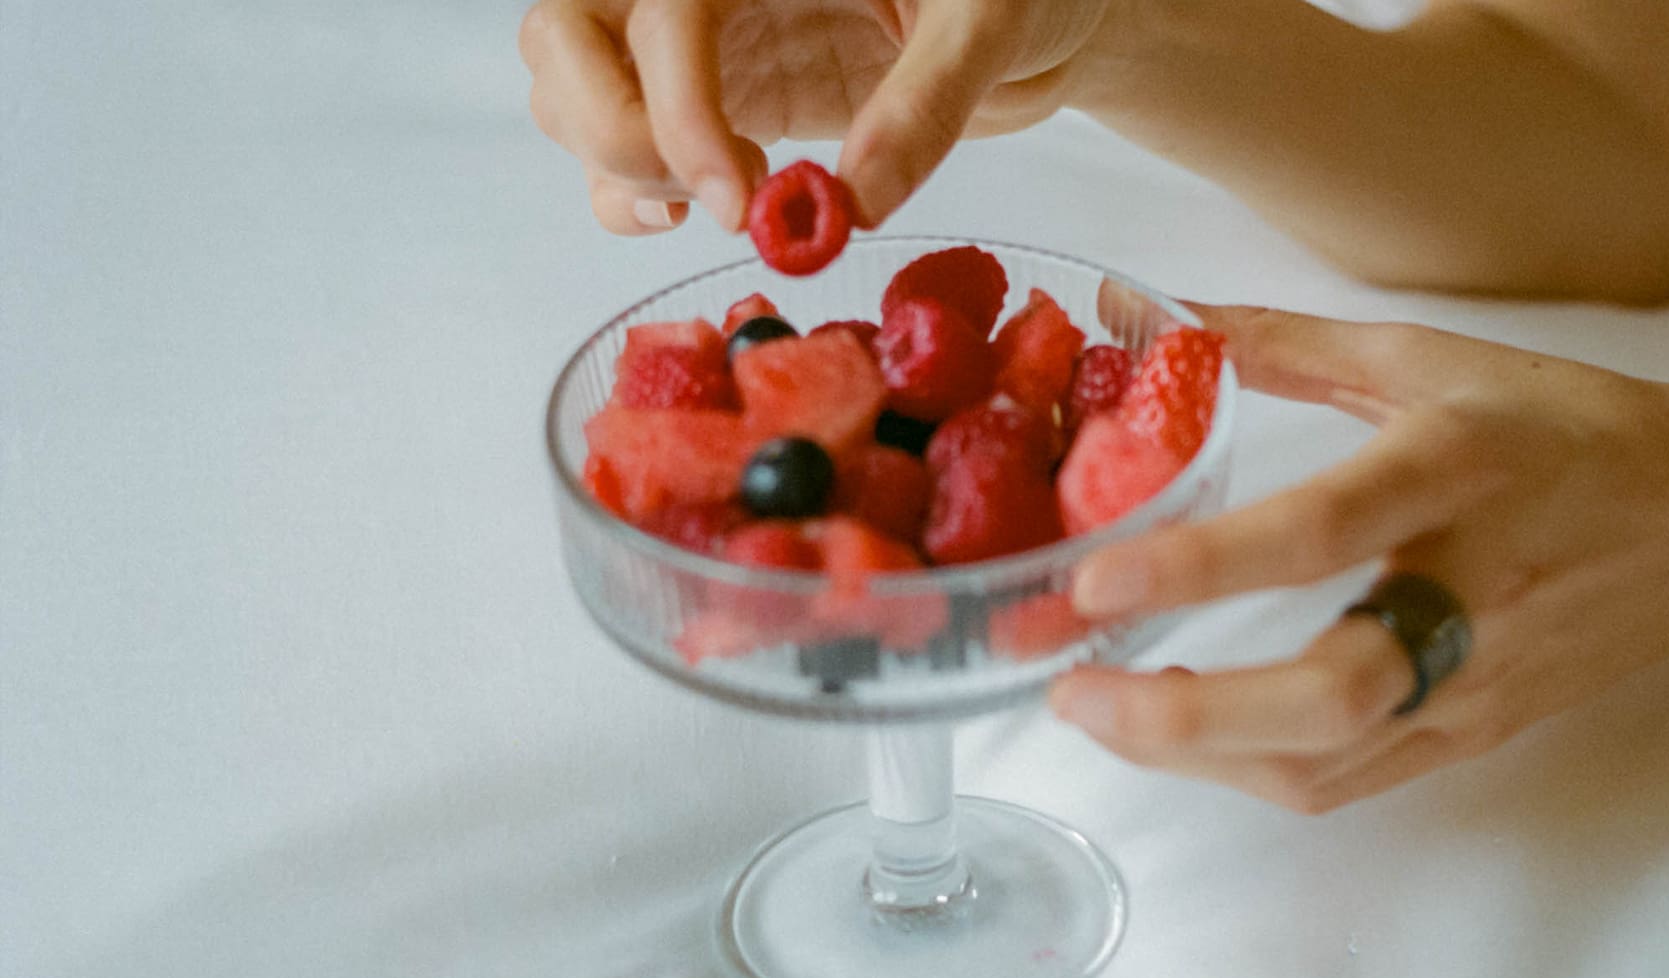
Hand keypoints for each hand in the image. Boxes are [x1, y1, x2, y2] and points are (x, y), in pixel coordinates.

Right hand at [518, 0, 1109, 233]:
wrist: (1046, 16)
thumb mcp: (991, 20)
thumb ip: (927, 100)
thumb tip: (853, 199)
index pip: (661, 9)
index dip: (677, 105)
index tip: (737, 195)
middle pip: (565, 32)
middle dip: (610, 128)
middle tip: (707, 200)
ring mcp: (705, 38)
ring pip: (571, 85)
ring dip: (616, 164)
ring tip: (726, 204)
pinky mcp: (718, 95)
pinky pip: (624, 140)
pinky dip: (630, 190)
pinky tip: (711, 210)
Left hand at [1047, 305, 1668, 812]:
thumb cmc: (1567, 430)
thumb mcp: (1431, 360)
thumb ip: (1280, 344)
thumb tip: (1137, 312)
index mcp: (1461, 471)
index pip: (1324, 530)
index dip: (1205, 563)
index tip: (1097, 578)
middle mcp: (1473, 590)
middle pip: (1332, 692)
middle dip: (1188, 713)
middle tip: (1075, 683)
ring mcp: (1478, 679)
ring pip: (1331, 760)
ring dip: (1198, 755)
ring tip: (1096, 708)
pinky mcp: (1474, 732)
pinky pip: (1348, 780)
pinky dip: (1249, 772)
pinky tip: (1180, 737)